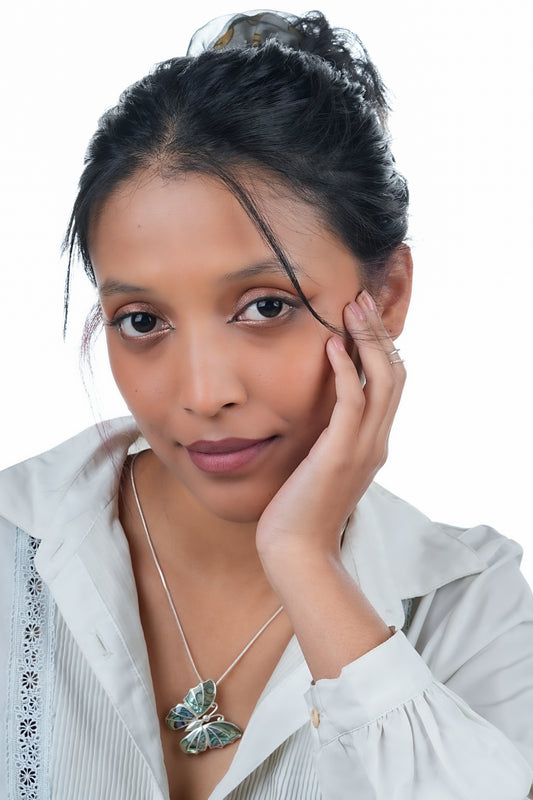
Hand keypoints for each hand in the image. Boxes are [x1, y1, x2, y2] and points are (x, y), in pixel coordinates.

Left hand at [256, 289, 405, 575]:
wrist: (296, 551)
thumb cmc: (299, 509)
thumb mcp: (320, 466)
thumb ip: (328, 438)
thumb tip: (317, 415)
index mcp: (373, 443)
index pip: (390, 385)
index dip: (381, 347)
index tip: (361, 317)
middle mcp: (376, 442)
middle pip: (394, 375)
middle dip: (379, 334)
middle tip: (360, 300)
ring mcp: (362, 449)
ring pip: (382, 382)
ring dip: (368, 340)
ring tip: (351, 308)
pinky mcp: (340, 454)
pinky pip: (352, 402)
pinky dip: (346, 369)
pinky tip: (332, 344)